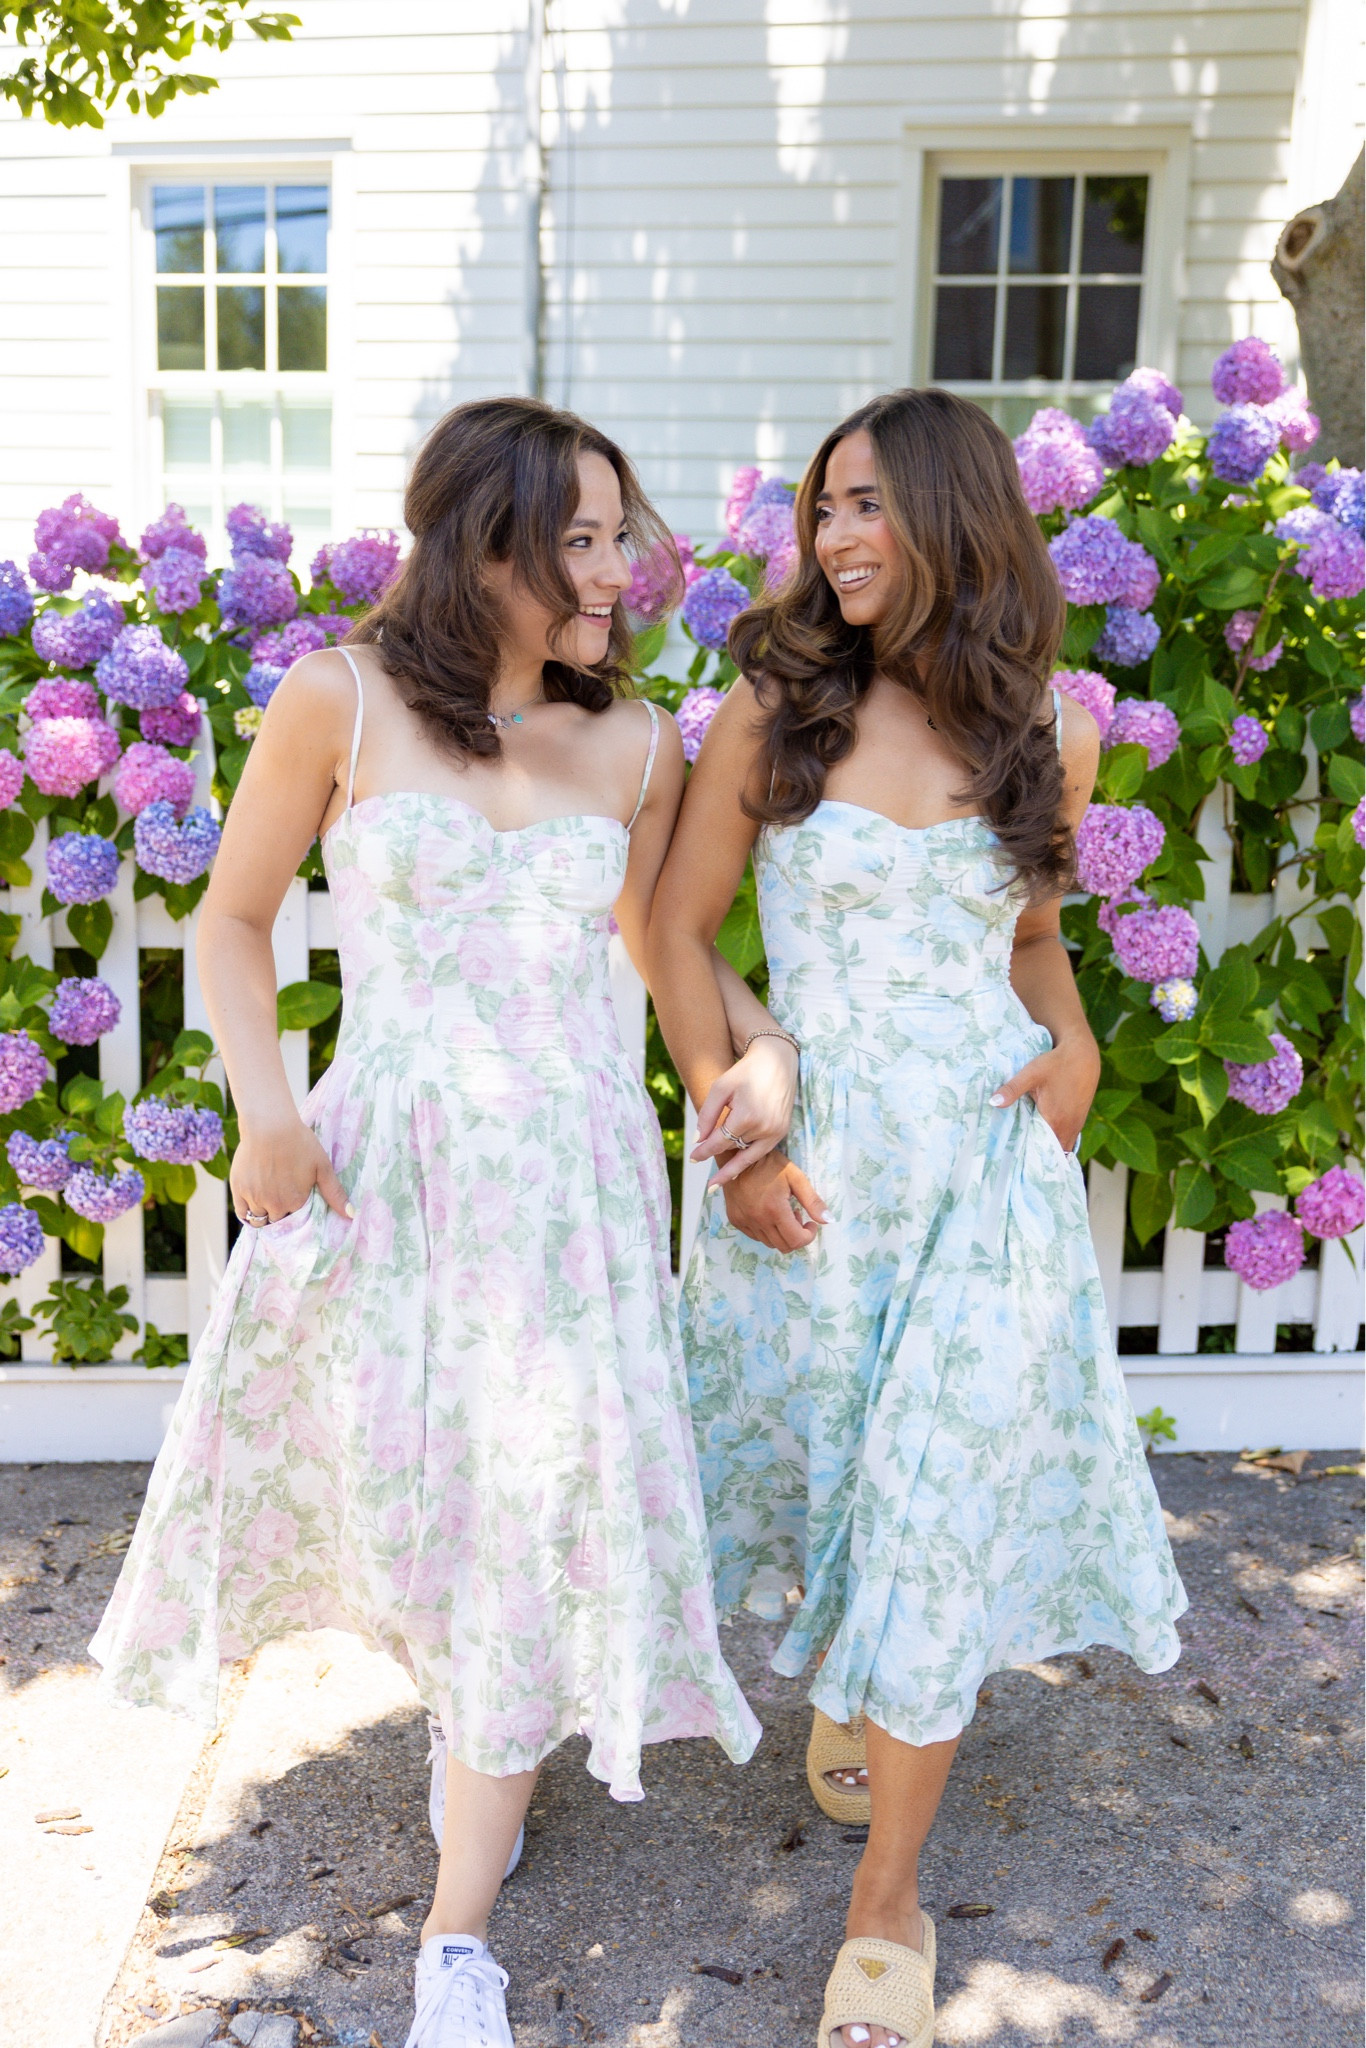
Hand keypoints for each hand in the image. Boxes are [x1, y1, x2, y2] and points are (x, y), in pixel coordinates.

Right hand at [230, 1116, 352, 1226]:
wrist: (269, 1125)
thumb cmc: (299, 1143)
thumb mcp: (322, 1167)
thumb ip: (335, 1193)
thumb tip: (352, 1215)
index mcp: (296, 1202)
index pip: (296, 1222)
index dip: (296, 1214)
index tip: (296, 1206)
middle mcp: (275, 1205)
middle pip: (278, 1222)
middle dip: (281, 1216)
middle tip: (282, 1202)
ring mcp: (255, 1198)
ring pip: (259, 1219)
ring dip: (265, 1214)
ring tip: (269, 1201)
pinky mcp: (239, 1190)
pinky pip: (242, 1212)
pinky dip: (247, 1212)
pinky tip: (254, 1205)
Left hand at [691, 1038, 798, 1184]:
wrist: (777, 1061)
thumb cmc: (745, 1072)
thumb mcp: (720, 1088)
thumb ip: (707, 1115)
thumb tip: (698, 1141)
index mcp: (747, 1116)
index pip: (720, 1142)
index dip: (704, 1151)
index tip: (692, 1158)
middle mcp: (764, 1128)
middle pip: (732, 1147)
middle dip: (715, 1150)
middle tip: (697, 1158)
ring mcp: (776, 1132)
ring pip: (746, 1152)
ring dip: (731, 1156)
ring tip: (715, 1180)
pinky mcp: (782, 1132)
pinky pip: (761, 1153)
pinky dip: (747, 1162)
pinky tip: (733, 1173)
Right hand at [720, 1147, 828, 1250]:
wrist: (738, 1158)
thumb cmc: (770, 1165)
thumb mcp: (796, 1178)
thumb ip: (812, 1201)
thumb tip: (828, 1220)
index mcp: (775, 1209)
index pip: (796, 1240)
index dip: (808, 1236)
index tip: (810, 1223)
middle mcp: (758, 1220)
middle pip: (784, 1246)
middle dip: (796, 1236)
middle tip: (797, 1216)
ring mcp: (744, 1222)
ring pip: (770, 1243)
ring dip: (781, 1234)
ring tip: (783, 1214)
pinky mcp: (735, 1220)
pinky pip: (756, 1236)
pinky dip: (767, 1231)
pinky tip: (768, 1214)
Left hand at [990, 1031, 1100, 1153]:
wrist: (1083, 1055)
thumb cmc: (1056, 1063)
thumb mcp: (1031, 1073)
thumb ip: (1012, 1089)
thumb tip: (993, 1102)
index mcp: (1056, 1121)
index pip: (1043, 1152)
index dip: (1030, 1160)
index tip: (1017, 1166)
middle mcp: (1069, 1128)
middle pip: (1052, 1154)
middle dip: (1038, 1159)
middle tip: (1020, 1165)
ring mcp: (1076, 1125)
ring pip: (1062, 1147)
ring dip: (1048, 1151)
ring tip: (1030, 1156)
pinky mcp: (1079, 1120)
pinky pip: (1067, 1139)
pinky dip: (1056, 1142)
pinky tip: (1043, 1140)